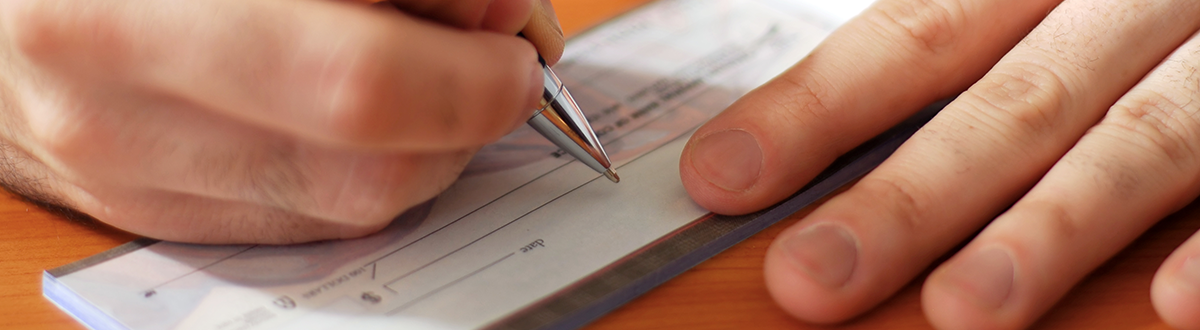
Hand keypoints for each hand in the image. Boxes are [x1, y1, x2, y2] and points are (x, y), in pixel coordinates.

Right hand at [0, 0, 562, 243]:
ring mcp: (128, 176)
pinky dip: (372, 166)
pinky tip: (359, 109)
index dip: (469, 72)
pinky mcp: (150, 213)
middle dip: (468, 111)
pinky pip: (309, 219)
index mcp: (126, 8)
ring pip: (352, 204)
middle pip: (370, 165)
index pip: (357, 82)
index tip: (513, 33)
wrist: (1, 2)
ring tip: (426, 67)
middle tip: (495, 52)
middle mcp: (112, 109)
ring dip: (434, 143)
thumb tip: (500, 19)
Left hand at [680, 0, 1199, 327]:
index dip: (817, 108)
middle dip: (912, 195)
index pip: (916, 35)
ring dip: (1054, 228)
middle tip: (814, 280)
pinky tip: (1174, 306)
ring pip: (1145, 138)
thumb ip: (961, 28)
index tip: (724, 176)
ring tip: (965, 312)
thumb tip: (810, 109)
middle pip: (1012, 99)